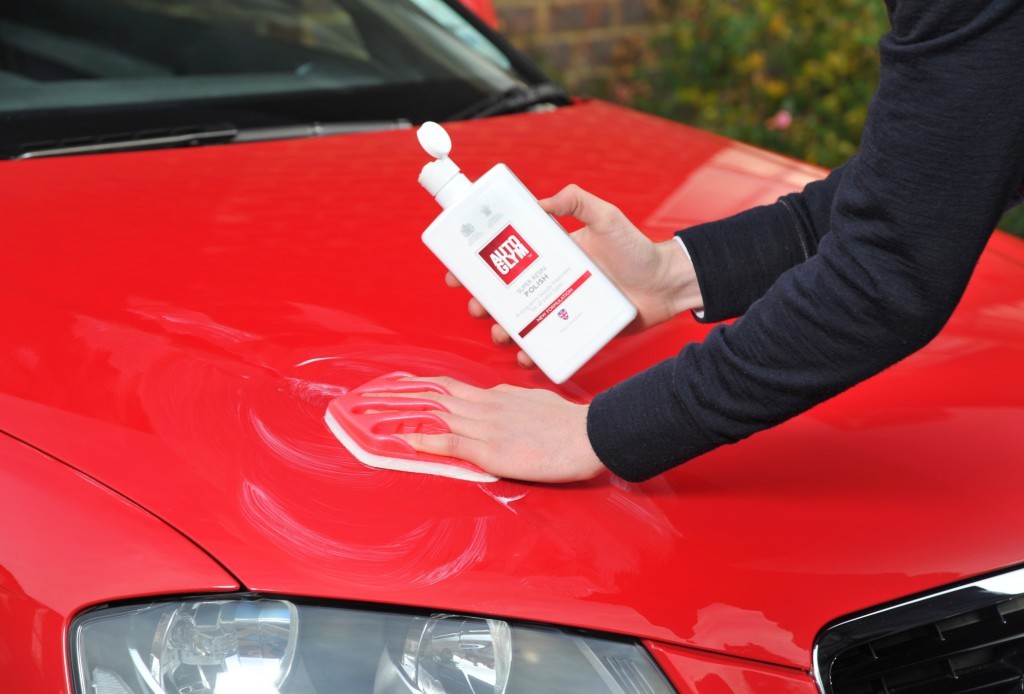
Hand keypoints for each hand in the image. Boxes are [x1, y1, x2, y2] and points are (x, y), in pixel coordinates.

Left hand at [393, 376, 605, 482]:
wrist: (591, 433)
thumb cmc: (569, 422)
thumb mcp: (534, 402)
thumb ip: (511, 401)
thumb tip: (497, 400)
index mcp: (494, 397)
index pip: (445, 387)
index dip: (416, 386)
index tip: (394, 385)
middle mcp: (485, 407)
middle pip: (430, 397)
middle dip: (396, 397)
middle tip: (367, 396)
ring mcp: (487, 427)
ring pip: (435, 415)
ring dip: (401, 415)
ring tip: (372, 414)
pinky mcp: (494, 450)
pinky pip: (453, 442)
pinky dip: (427, 440)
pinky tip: (406, 440)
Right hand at [449, 184, 703, 366]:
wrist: (667, 284)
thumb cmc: (638, 249)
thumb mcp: (606, 217)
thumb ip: (577, 201)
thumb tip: (541, 202)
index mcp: (553, 255)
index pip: (508, 258)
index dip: (480, 265)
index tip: (458, 271)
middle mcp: (553, 282)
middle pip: (507, 294)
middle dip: (484, 301)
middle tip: (476, 304)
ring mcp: (563, 308)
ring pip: (522, 322)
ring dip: (504, 329)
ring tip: (500, 332)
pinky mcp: (577, 331)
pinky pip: (549, 345)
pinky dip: (533, 353)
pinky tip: (526, 355)